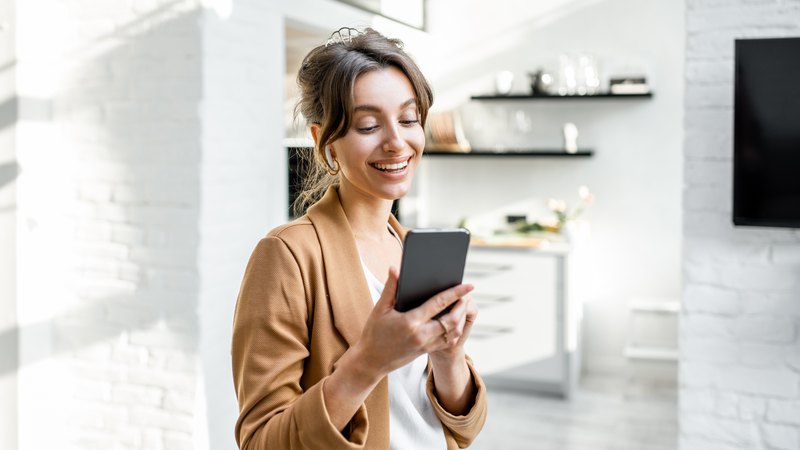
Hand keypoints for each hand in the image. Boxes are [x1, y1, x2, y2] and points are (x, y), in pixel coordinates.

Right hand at [352, 267, 474, 379]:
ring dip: (461, 319)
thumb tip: (394, 269)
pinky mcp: (426, 352)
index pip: (439, 303)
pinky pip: (447, 342)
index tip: (468, 285)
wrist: (372, 361)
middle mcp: (421, 334)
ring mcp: (426, 345)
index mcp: (410, 321)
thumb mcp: (380, 309)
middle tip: (466, 296)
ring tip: (461, 307)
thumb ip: (390, 288)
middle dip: (462, 307)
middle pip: (452, 320)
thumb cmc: (374, 333)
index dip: (456, 293)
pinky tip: (453, 321)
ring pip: (453, 333)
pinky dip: (454, 331)